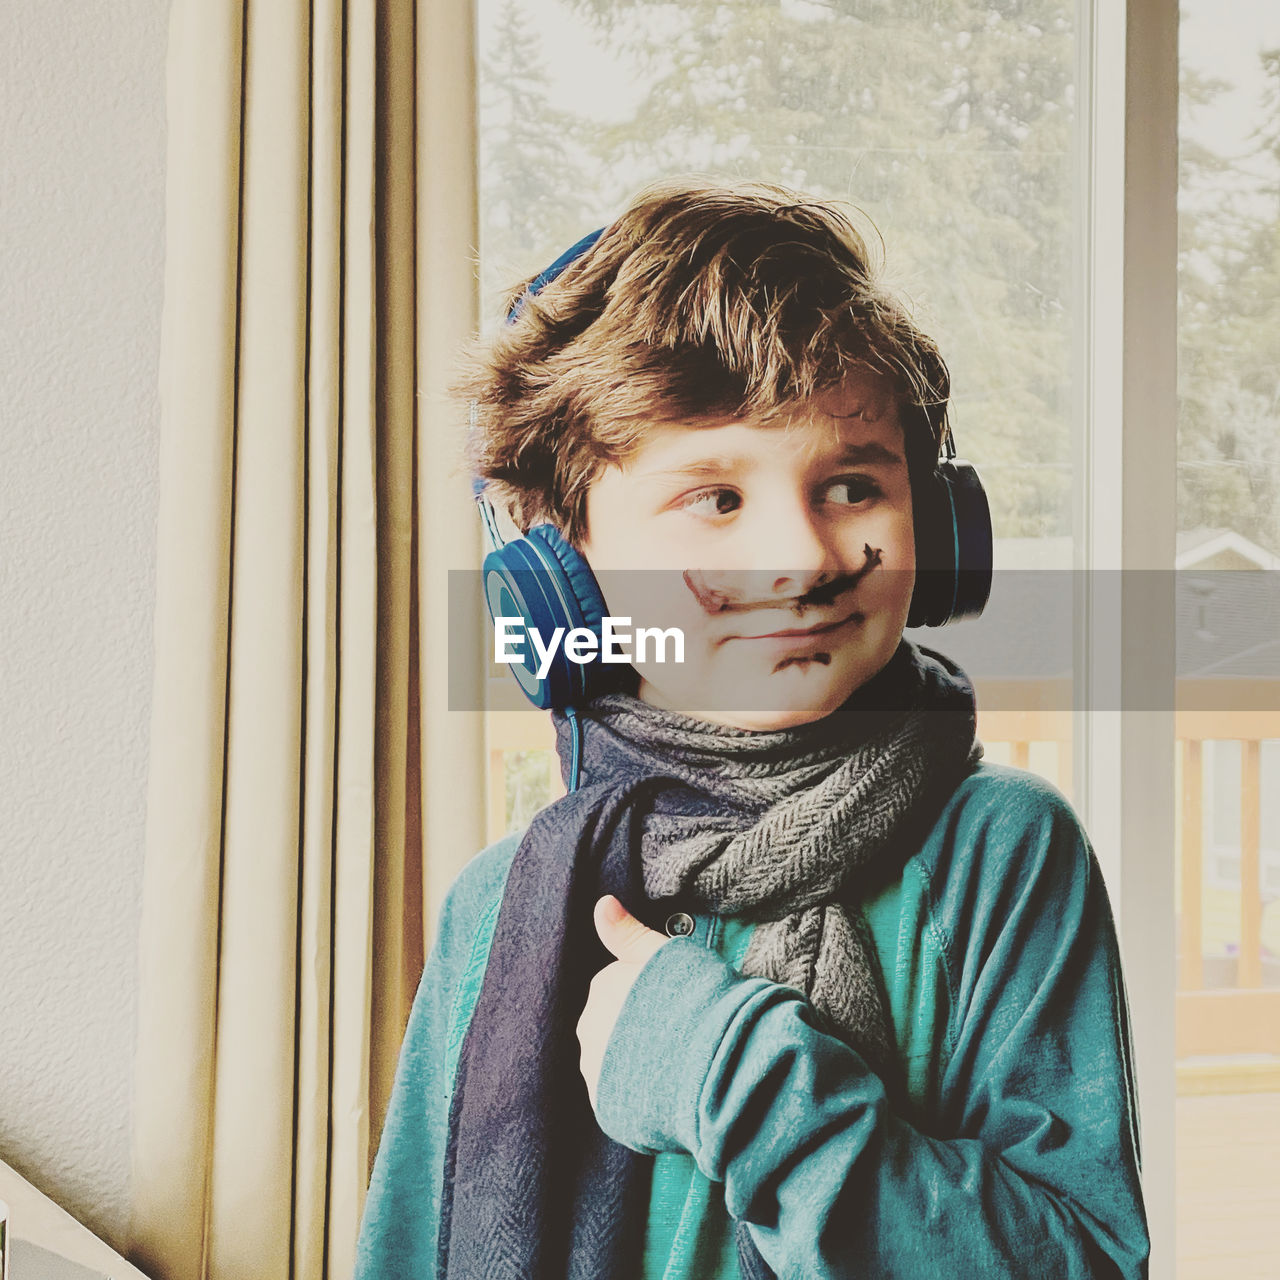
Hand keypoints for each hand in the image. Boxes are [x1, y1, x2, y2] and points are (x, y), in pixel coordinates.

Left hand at [576, 895, 671, 1109]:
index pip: (620, 991)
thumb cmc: (691, 997)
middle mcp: (589, 1028)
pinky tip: (666, 1091)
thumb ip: (627, 932)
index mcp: (602, 988)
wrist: (707, 1059)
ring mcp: (595, 1070)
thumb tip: (601, 903)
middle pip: (612, 1026)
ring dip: (636, 1064)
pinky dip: (638, 1096)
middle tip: (677, 1034)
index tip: (675, 1004)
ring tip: (675, 1064)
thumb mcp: (662, 952)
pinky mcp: (606, 1107)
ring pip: (613, 1063)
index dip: (652, 998)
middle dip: (637, 1031)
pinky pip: (619, 1097)